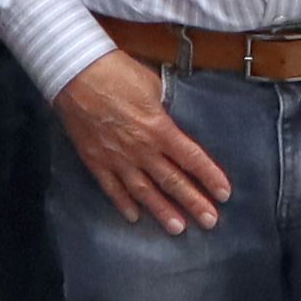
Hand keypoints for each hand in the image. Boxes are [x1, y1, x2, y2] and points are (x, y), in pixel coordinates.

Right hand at [61, 51, 233, 231]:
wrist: (75, 74)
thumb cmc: (116, 72)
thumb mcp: (153, 85)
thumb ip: (165, 108)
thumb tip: (173, 120)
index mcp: (160, 129)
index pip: (192, 158)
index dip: (210, 177)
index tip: (224, 193)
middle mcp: (141, 149)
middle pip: (172, 181)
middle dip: (193, 202)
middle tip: (210, 222)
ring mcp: (117, 158)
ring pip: (144, 191)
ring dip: (162, 210)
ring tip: (177, 228)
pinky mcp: (95, 160)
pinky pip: (112, 188)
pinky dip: (123, 204)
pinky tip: (134, 217)